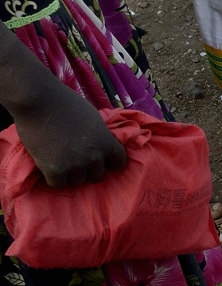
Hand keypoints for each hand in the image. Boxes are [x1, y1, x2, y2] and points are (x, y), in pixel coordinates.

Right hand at [11, 79, 126, 187]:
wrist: (37, 100)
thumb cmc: (64, 102)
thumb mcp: (92, 116)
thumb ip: (99, 134)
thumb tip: (100, 144)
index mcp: (106, 141)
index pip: (119, 162)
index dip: (110, 162)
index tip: (101, 160)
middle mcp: (94, 157)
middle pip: (97, 176)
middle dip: (88, 169)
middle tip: (74, 158)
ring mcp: (75, 165)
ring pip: (77, 181)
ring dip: (70, 174)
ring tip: (59, 159)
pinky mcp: (55, 171)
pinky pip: (59, 184)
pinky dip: (54, 178)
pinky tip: (48, 166)